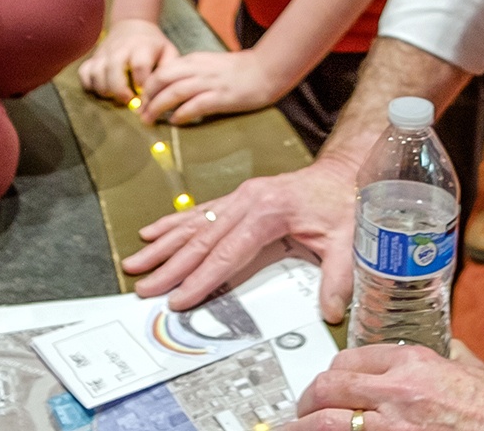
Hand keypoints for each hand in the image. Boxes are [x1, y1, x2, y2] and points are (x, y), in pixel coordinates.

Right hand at [78, 18, 177, 103]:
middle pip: (113, 69)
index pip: (140, 64)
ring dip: (104, 90)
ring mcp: (104, 53)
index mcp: (142, 47)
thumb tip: (165, 91)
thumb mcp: (168, 51)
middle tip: (128, 101)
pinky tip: (102, 91)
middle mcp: (120, 49)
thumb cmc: (153, 45)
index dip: (141, 83)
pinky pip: (84, 74)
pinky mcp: (93, 58)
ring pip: (96, 73)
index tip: (145, 95)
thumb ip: (169, 69)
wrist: (132, 26)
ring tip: (115, 98)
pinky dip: (90, 86)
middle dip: (119, 90)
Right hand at [123, 157, 359, 318]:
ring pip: (192, 224)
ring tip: (135, 261)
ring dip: (162, 244)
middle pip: (201, 240)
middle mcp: (247, 201)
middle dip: (170, 266)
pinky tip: (152, 231)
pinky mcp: (236, 197)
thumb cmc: (342, 204)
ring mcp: (239, 197)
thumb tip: (330, 311)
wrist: (342, 172)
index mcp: (268, 213)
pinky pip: (198, 211)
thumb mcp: (347, 241)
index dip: (201, 278)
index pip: (227, 253)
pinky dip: (173, 223)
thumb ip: (337, 278)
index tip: (178, 298)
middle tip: (144, 287)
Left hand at [141, 48, 289, 124]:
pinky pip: (196, 105)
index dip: (148, 86)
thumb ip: (192, 72)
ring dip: (158, 106)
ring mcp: (210, 83)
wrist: (265, 70)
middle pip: (162, 78)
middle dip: (147, 96)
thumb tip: (172, 88)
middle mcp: (199, 69)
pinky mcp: (222, 97)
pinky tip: (176, 121)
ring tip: (150, 119)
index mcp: (195, 61)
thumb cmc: (239, 70)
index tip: (143, 100)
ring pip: (175, 92)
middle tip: (141, 112)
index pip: (163, 70)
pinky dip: (182, 114)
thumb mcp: (210, 64)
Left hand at [288, 345, 483, 430]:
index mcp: (411, 362)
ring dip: (308, 425)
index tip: (329, 382)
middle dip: (309, 399)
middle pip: (330, 388)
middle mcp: (396, 391)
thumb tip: (426, 353)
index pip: (350, 359)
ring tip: (298, 428)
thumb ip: (438, 354)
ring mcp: (394, 426)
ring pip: (330, 423)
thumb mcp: (463, 363)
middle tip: (303, 408)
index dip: (332, 371)